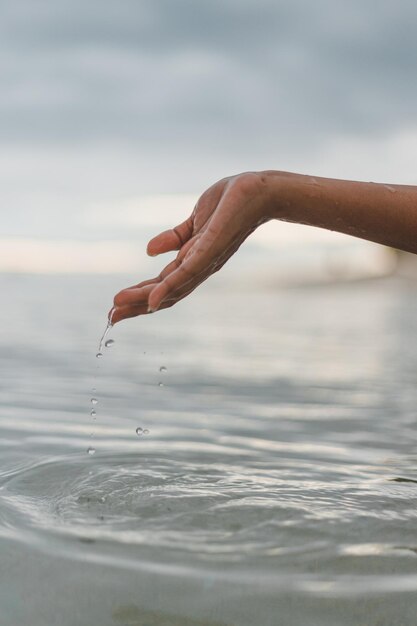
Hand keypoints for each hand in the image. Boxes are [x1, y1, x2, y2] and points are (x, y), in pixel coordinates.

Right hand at [111, 172, 269, 322]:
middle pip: (166, 294)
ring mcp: (207, 258)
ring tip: (119, 307)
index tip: (115, 308)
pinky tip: (153, 300)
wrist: (260, 190)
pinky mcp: (213, 246)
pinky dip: (170, 288)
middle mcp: (200, 266)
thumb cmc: (230, 205)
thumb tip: (149, 250)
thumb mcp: (195, 221)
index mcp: (194, 260)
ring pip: (173, 288)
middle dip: (137, 306)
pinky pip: (189, 271)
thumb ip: (174, 238)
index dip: (140, 297)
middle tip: (111, 316)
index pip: (163, 285)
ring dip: (145, 300)